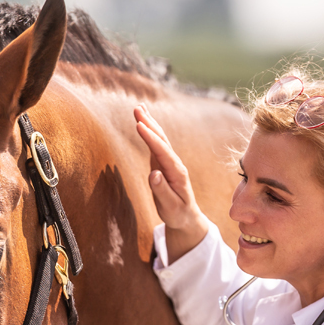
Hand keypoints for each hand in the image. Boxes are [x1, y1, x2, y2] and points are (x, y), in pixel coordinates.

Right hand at [134, 104, 206, 260]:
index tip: (139, 125)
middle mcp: (174, 164)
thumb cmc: (177, 213)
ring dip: (149, 123)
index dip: (151, 138)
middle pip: (161, 140)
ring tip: (139, 108)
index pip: (162, 152)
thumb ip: (162, 191)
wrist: (186, 216)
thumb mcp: (170, 207)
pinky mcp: (163, 163)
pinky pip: (156, 144)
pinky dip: (150, 131)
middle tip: (137, 108)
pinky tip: (143, 122)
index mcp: (177, 173)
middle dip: (149, 123)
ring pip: (159, 139)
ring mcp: (169, 162)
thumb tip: (154, 174)